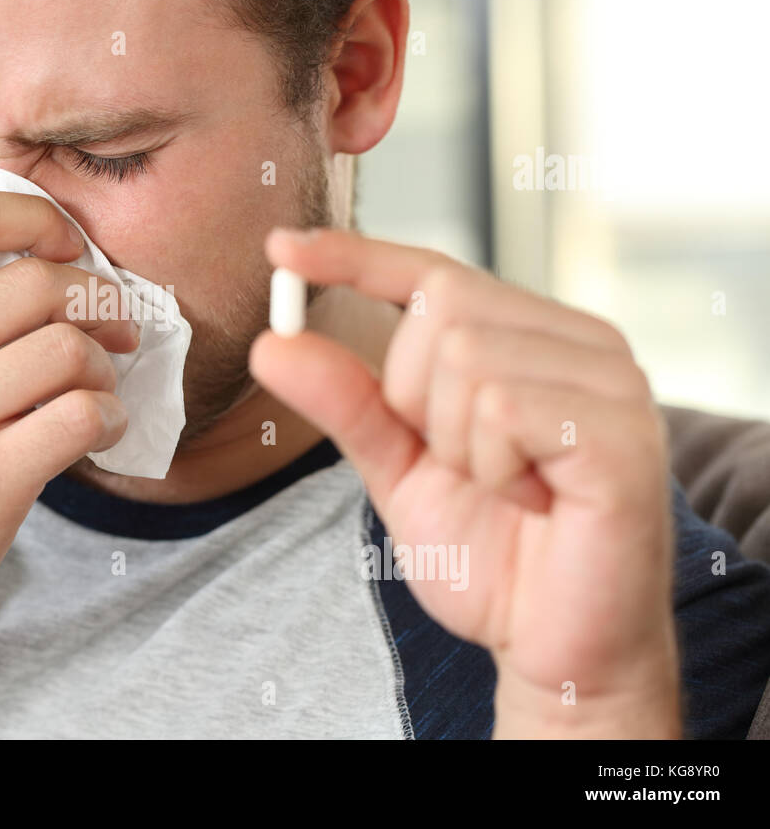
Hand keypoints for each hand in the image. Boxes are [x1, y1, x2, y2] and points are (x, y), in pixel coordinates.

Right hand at [0, 189, 136, 647]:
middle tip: (112, 327)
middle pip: (39, 284)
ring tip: (96, 387)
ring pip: (68, 350)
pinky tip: (99, 429)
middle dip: (95, 301)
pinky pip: (81, 417)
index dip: (36, 217)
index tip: (64, 246)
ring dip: (103, 367)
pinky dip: (109, 417)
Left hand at [249, 227, 679, 737]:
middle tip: (460, 463)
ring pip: (466, 356)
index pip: (432, 272)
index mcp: (529, 339)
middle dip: (414, 395)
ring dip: (454, 443)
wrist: (553, 647)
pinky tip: (531, 501)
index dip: (355, 256)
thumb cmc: (491, 554)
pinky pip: (503, 409)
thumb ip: (347, 402)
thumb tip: (273, 341)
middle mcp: (578, 342)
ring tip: (503, 488)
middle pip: (440, 305)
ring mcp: (609, 381)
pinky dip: (489, 467)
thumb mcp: (398, 469)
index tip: (281, 248)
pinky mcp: (622, 431)